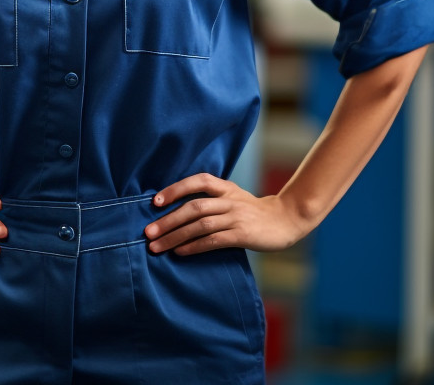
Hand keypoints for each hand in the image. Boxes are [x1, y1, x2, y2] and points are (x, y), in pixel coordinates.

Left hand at [144, 174, 308, 255]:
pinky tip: (180, 252)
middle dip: (168, 220)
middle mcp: (229, 200)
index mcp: (225, 187)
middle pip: (193, 207)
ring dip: (175, 236)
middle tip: (148, 232)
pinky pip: (213, 240)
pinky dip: (194, 246)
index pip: (197, 181)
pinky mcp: (242, 235)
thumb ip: (211, 199)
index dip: (175, 189)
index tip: (155, 202)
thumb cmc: (253, 211)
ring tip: (157, 246)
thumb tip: (177, 209)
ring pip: (200, 225)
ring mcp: (236, 217)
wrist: (286, 220)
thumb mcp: (233, 197)